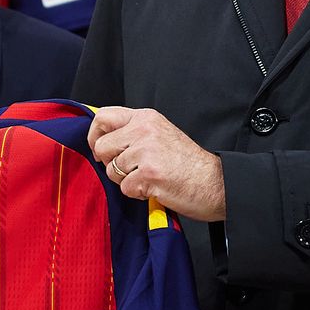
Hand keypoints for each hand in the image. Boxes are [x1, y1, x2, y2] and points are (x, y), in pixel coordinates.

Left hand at [88, 106, 225, 221]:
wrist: (214, 183)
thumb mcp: (160, 134)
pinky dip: (137, 193)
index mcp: (146, 117)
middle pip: (102, 146)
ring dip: (126, 180)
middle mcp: (145, 129)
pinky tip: (155, 188)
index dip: (94, 135)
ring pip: (111, 170)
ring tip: (148, 178)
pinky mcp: (149, 174)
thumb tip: (100, 140)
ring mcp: (147, 151)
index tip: (100, 149)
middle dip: (109, 163)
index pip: (103, 116)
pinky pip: (125, 188)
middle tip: (129, 170)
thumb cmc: (187, 163)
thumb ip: (133, 132)